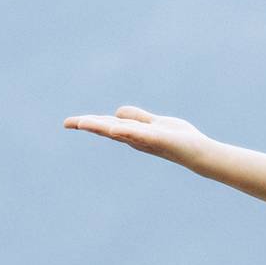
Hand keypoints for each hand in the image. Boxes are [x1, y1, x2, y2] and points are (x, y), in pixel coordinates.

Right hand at [62, 105, 209, 163]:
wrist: (198, 152)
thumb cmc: (178, 139)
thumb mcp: (154, 123)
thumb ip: (137, 117)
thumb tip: (117, 112)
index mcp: (132, 133)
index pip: (106, 125)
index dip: (88, 123)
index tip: (69, 123)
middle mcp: (134, 138)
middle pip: (106, 129)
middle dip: (88, 125)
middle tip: (67, 123)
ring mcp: (144, 139)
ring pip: (118, 131)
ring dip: (100, 126)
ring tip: (83, 123)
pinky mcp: (156, 139)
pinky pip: (139, 134)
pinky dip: (126, 131)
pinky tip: (114, 128)